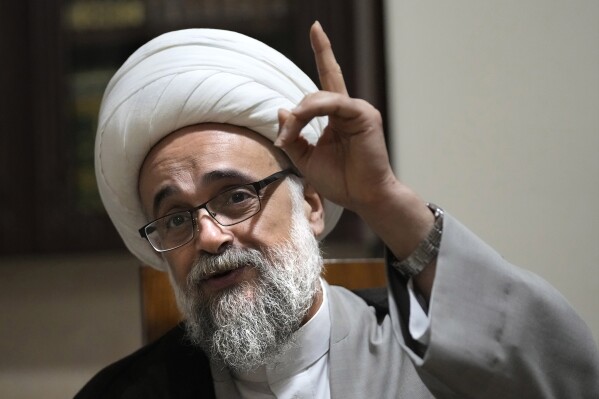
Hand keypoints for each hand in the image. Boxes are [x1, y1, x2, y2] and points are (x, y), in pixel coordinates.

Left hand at [275, 21, 396, 212]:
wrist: (363, 197)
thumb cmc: (341, 181)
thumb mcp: (306, 159)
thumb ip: (293, 135)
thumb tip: (281, 110)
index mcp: (337, 116)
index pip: (328, 78)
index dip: (323, 51)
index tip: (315, 27)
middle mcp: (348, 109)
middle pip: (318, 88)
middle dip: (296, 112)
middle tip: (285, 139)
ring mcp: (358, 110)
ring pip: (320, 96)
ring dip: (299, 114)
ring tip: (289, 137)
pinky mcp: (364, 115)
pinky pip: (333, 103)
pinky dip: (312, 110)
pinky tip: (301, 119)